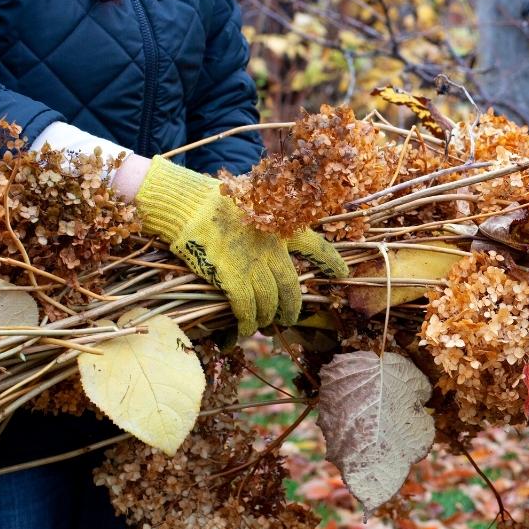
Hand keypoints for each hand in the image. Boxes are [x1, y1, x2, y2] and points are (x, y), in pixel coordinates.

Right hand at [133, 156, 347, 335]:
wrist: (186, 202)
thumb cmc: (213, 200)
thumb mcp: (250, 203)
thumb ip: (265, 223)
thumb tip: (270, 240)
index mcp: (280, 226)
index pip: (315, 244)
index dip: (330, 260)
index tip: (342, 273)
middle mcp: (272, 246)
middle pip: (291, 286)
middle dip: (292, 307)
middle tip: (290, 318)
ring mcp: (252, 262)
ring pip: (269, 300)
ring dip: (267, 316)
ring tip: (264, 324)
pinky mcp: (231, 274)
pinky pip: (246, 306)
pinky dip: (247, 321)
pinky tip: (245, 329)